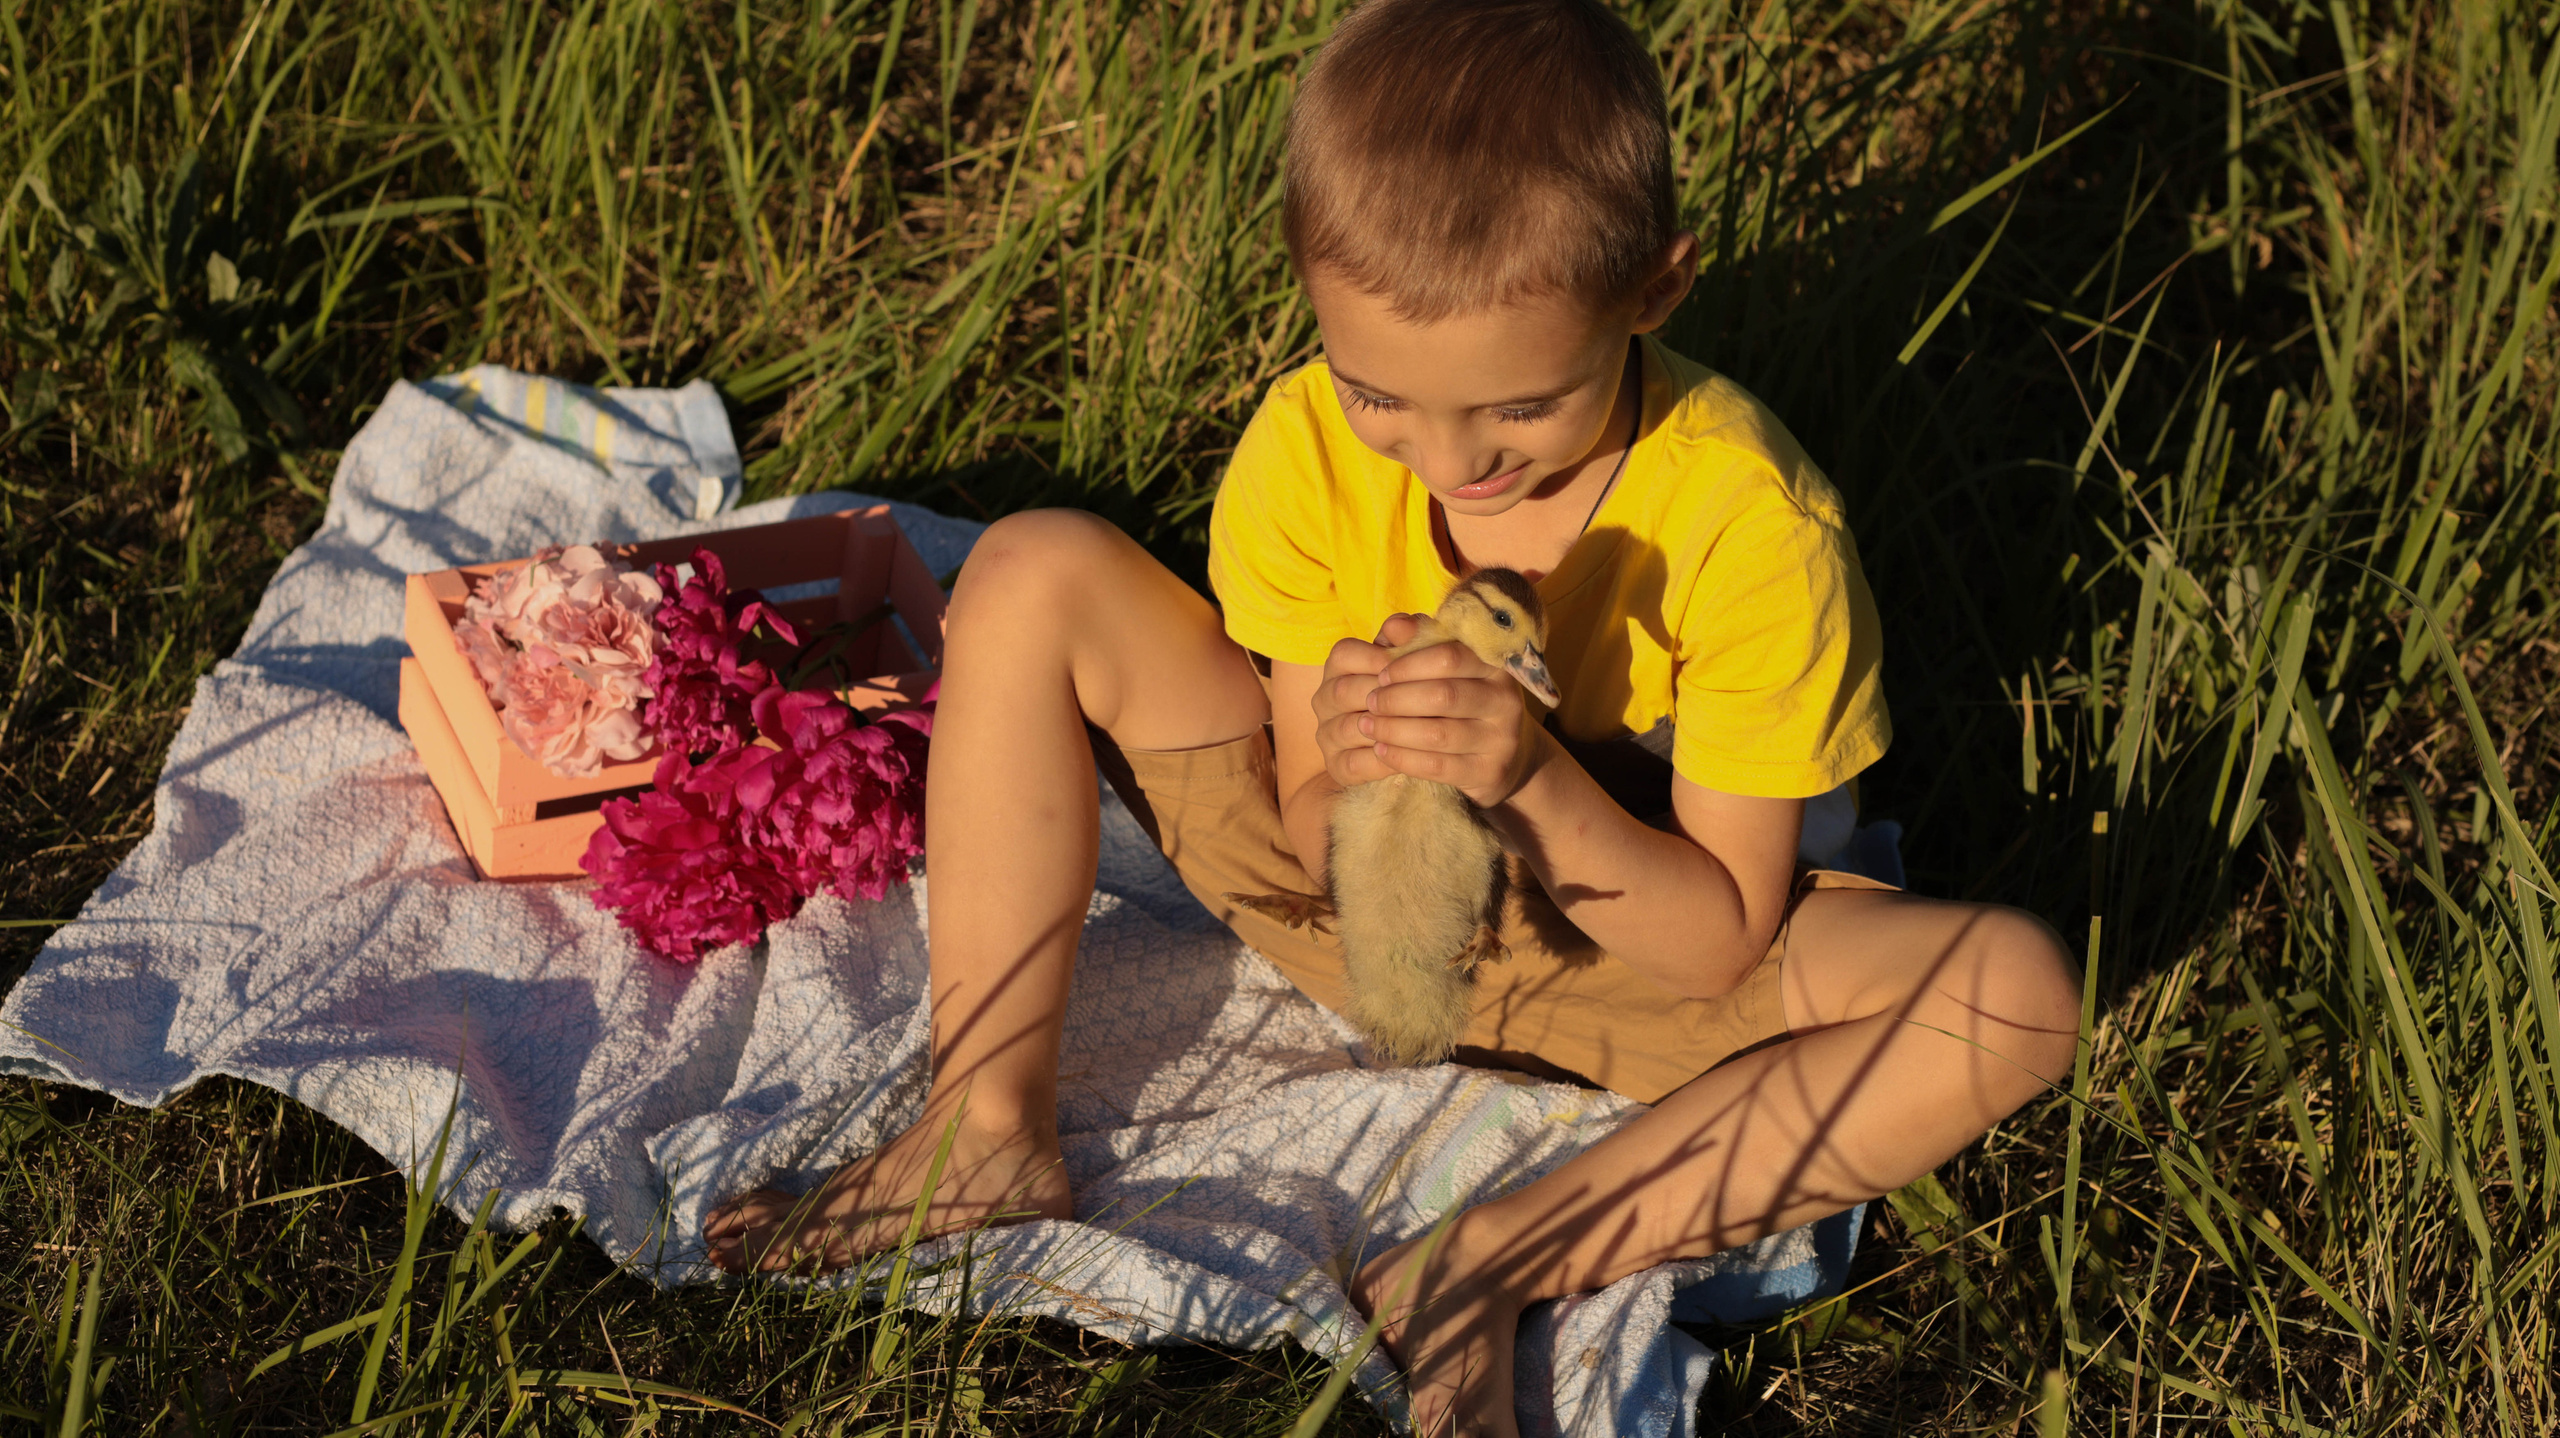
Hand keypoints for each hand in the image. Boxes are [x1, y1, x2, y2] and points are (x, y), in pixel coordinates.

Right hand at [1311, 619, 1408, 788]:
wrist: (1405, 742)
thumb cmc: (1410, 690)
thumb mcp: (1412, 660)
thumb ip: (1409, 637)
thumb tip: (1402, 625)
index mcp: (1338, 667)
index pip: (1343, 654)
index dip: (1377, 659)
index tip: (1411, 668)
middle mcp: (1324, 698)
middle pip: (1345, 691)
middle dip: (1387, 696)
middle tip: (1425, 701)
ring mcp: (1327, 733)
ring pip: (1349, 728)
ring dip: (1387, 728)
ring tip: (1422, 727)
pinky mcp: (1336, 766)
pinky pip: (1355, 763)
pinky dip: (1384, 760)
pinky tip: (1410, 755)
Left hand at [1332, 615, 1542, 807]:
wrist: (1504, 755)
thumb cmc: (1461, 700)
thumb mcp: (1444, 666)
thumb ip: (1418, 641)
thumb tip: (1395, 626)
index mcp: (1495, 665)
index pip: (1450, 655)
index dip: (1409, 663)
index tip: (1380, 672)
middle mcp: (1506, 700)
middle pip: (1443, 695)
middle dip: (1397, 698)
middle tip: (1370, 702)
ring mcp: (1501, 740)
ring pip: (1438, 733)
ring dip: (1394, 729)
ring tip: (1367, 726)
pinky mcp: (1489, 773)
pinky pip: (1437, 766)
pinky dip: (1402, 757)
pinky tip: (1380, 750)